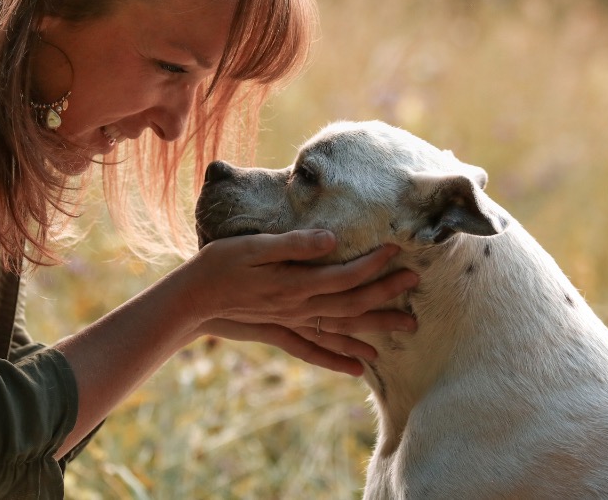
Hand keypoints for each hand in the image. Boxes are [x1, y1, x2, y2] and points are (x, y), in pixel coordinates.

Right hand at [177, 230, 417, 374]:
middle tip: (416, 285)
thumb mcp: (252, 246)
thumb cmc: (218, 265)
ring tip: (406, 328)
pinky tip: (358, 368)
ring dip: (374, 328)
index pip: (346, 275)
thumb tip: (331, 238)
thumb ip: (292, 244)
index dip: (375, 263)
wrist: (191, 300)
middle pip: (352, 304)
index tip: (398, 249)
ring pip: (341, 328)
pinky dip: (338, 359)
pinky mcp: (279, 332)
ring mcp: (290, 323)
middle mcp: (299, 307)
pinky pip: (314, 350)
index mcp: (296, 284)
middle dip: (387, 295)